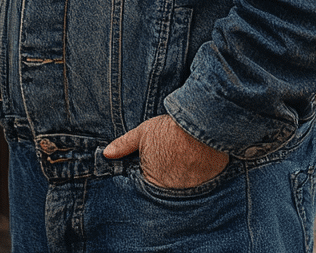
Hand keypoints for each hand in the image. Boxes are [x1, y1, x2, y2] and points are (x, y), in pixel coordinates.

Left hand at [103, 114, 229, 189]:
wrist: (199, 125)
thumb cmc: (168, 130)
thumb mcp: (142, 133)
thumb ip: (124, 145)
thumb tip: (106, 153)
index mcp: (153, 181)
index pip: (149, 182)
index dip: (152, 170)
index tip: (159, 159)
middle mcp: (171, 190)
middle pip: (167, 187)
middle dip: (169, 176)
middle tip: (174, 160)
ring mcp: (191, 189)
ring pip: (184, 187)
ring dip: (184, 178)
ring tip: (186, 160)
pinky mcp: (209, 184)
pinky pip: (203, 185)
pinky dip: (201, 177)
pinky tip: (200, 163)